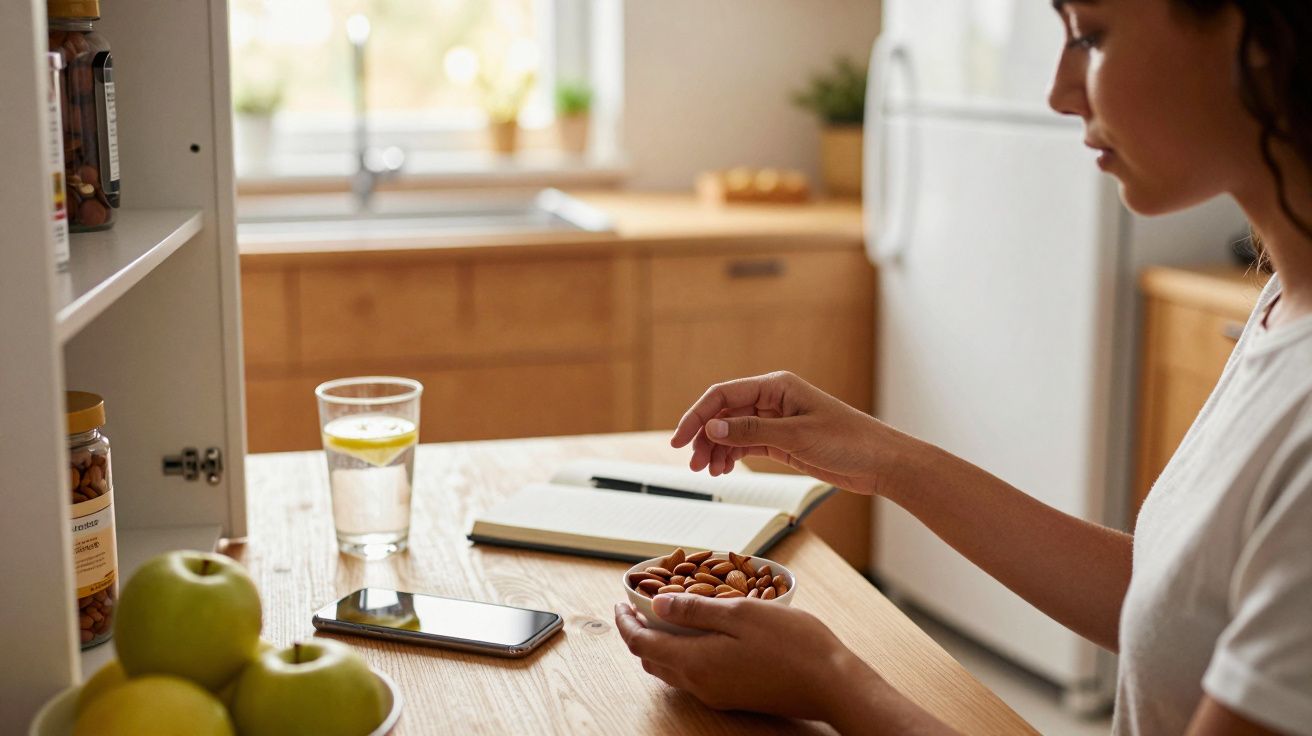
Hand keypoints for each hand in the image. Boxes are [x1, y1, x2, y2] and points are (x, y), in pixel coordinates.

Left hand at [614, 594, 882, 723]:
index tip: (620, 602)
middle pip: (651, 661)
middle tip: (637, 607)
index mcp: (695, 662)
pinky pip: (693, 676)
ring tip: (664, 617)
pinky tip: (697, 636)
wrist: (831, 683)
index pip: (640, 644)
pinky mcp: (733, 696)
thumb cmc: (792, 644)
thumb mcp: (740, 614)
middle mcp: (700, 684)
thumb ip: (695, 612)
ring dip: (659, 646)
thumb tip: (658, 606)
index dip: (624, 623)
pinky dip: (681, 654)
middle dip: (638, 633)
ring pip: (671, 670)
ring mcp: (717, 694)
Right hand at [671, 371, 909, 495]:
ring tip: (707, 472)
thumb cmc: (849, 442)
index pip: (723, 395)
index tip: (679, 440)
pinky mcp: (782, 440)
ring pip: (732, 431)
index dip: (696, 415)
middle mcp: (773, 399)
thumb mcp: (796, 436)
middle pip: (724, 413)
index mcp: (776, 386)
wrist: (881, 462)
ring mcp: (777, 420)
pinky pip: (746, 444)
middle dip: (704, 436)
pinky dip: (731, 456)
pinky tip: (723, 470)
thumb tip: (711, 428)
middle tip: (693, 465)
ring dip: (715, 449)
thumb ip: (751, 432)